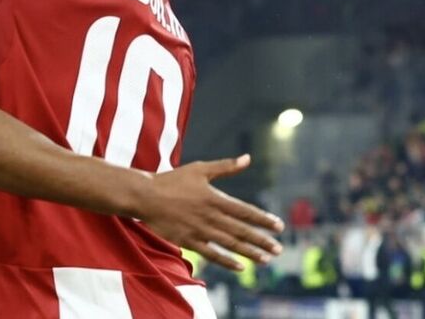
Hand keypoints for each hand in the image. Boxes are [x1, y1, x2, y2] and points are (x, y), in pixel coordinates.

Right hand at [138, 154, 284, 270]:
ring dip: (249, 252)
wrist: (145, 196)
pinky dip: (226, 261)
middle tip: (279, 248)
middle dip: (262, 240)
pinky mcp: (188, 241)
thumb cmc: (172, 180)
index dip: (263, 220)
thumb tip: (248, 158)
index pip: (245, 211)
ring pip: (230, 244)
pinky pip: (211, 254)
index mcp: (214, 198)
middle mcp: (210, 216)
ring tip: (267, 259)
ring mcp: (199, 230)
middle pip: (241, 230)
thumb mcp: (199, 169)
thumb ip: (225, 166)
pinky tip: (240, 266)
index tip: (279, 226)